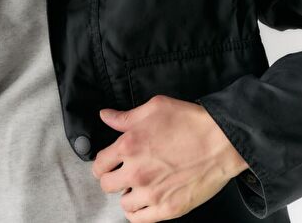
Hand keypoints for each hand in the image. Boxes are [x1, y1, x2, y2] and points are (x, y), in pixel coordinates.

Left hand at [91, 94, 248, 221]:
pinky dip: (138, 213)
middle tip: (122, 174)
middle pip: (107, 185)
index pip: (100, 163)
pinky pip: (140, 219)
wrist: (220, 141)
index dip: (103, 163)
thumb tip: (105, 116)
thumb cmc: (190, 122)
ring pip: (123, 204)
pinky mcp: (168, 209)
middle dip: (112, 178)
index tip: (108, 163)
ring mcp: (152, 193)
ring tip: (137, 187)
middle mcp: (136, 171)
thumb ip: (125, 116)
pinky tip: (144, 202)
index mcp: (129, 145)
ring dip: (127, 195)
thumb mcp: (154, 107)